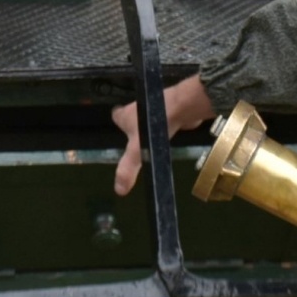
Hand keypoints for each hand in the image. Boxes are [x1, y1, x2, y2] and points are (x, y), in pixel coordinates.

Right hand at [111, 74, 215, 195]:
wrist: (181, 107)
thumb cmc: (153, 126)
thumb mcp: (138, 150)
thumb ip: (128, 169)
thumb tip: (118, 190)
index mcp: (125, 115)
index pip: (116, 116)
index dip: (117, 121)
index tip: (118, 129)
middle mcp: (138, 107)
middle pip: (132, 115)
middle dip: (134, 124)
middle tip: (136, 139)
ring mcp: (155, 106)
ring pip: (149, 116)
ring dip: (150, 124)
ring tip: (152, 139)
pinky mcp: (171, 107)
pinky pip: (165, 116)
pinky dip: (166, 123)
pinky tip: (169, 134)